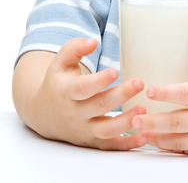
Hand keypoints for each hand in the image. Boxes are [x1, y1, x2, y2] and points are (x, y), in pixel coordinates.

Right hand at [29, 38, 147, 149]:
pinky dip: (127, 145)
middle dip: (121, 96)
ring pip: (106, 130)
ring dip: (126, 122)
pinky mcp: (92, 141)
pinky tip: (144, 137)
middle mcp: (75, 113)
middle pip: (99, 106)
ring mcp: (84, 129)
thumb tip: (92, 41)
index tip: (115, 71)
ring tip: (143, 109)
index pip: (82, 88)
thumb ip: (74, 48)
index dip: (98, 81)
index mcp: (66, 92)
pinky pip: (110, 146)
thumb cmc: (57, 83)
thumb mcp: (59, 63)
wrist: (44, 114)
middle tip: (139, 83)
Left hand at [131, 29, 187, 154]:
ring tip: (139, 132)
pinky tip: (155, 142)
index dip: (169, 93)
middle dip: (155, 121)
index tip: (150, 90)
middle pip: (179, 122)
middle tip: (135, 117)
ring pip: (181, 140)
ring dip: (158, 138)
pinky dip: (170, 148)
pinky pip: (187, 150)